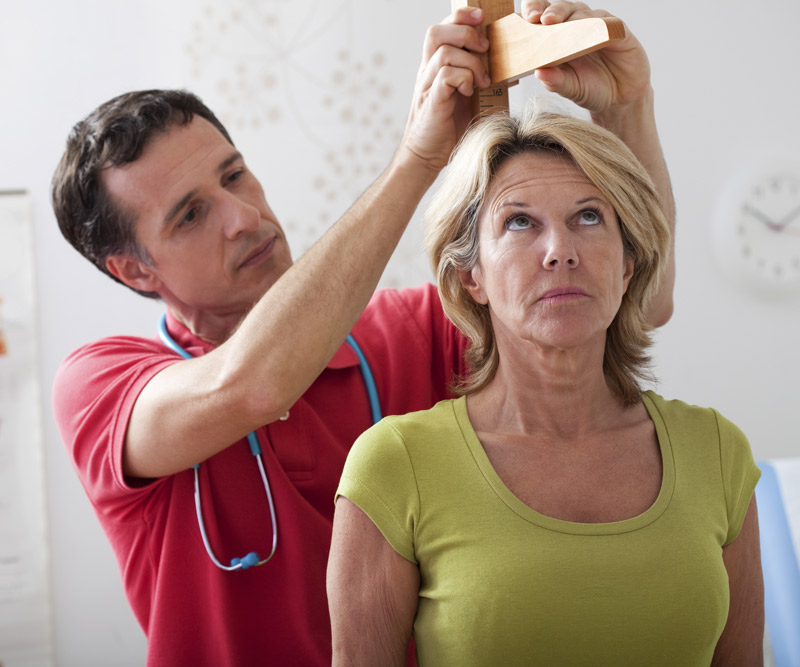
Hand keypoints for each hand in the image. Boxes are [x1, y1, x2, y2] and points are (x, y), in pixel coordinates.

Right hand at [398, 7, 491, 172]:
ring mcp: (427, 86)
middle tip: (485, 49)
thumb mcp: (468, 99)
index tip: (482, 18)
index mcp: (435, 67)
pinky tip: (470, 92)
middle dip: (465, 34)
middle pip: (436, 33)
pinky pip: (445, 76)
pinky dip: (463, 79)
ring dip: (470, 62)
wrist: (426, 157)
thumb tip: (511, 72)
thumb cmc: (447, 129)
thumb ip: (479, 81)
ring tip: (482, 81)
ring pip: (444, 53)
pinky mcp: (431, 101)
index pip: (442, 28)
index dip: (461, 16)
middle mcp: (427, 72)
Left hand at [520, 1, 650, 117]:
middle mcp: (576, 26)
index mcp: (557, 37)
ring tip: (560, 24)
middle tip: (542, 19)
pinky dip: (600, 24)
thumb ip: (555, 81)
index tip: (527, 18)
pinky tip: (593, 29)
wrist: (619, 99)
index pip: (542, 16)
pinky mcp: (618, 30)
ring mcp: (596, 25)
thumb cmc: (590, 89)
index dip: (534, 11)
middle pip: (561, 8)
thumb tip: (539, 73)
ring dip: (571, 16)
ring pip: (582, 12)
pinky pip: (608, 23)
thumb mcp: (570, 88)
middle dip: (551, 11)